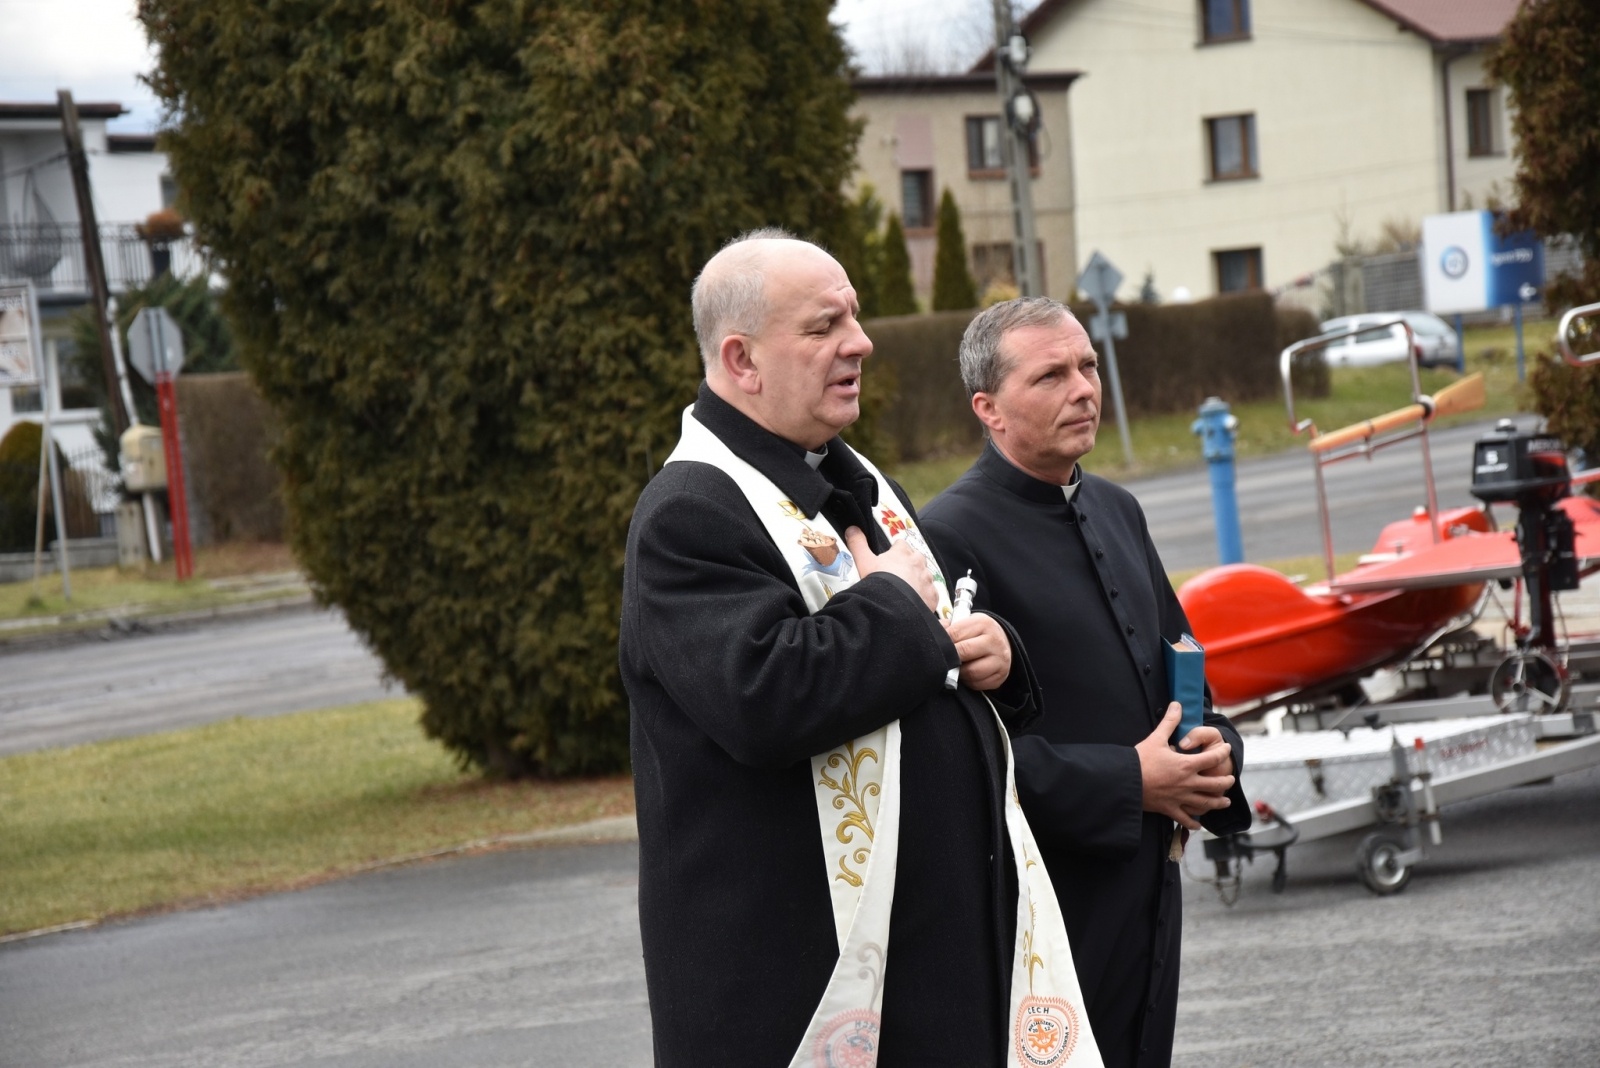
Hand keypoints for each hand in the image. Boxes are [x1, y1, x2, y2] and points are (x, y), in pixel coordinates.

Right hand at [844, 527, 937, 611]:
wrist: (891, 608)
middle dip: (909, 565)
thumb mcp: (863, 562)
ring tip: (906, 592)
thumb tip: (851, 529)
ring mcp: (927, 579)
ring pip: (925, 576)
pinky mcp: (932, 596)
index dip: (895, 551)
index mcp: (902, 552)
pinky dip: (925, 597)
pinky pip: (931, 594)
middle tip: (897, 577)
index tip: (888, 560)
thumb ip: (858, 544)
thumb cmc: (877, 582)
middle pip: (916, 558)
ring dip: (918, 581)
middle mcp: (918, 563)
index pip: (901, 545)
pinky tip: (915, 603)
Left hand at [943, 613, 1010, 690]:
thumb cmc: (978, 634)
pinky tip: (966, 675)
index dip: (943, 642)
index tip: (937, 646)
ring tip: (956, 667)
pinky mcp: (1001, 676)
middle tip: (944, 659)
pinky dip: (969, 682)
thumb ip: (949, 627)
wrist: (1003, 643)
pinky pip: (978, 684)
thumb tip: (934, 634)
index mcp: (983, 623)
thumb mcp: (967, 624)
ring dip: (959, 672)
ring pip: (971, 672)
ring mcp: (1000, 659)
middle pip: (964, 652)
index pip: (955, 634)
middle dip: (950, 658)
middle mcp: (994, 640)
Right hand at [1135, 704, 1234, 829]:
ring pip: (1206, 803)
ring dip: (1218, 802)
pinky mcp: (1170, 809)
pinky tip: (1199, 824)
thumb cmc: (1140, 759)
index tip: (1226, 749)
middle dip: (1225, 781)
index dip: (1223, 753)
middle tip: (1230, 779)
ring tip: (1224, 801)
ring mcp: (1180, 798)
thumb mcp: (1156, 737)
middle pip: (1215, 784)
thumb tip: (1177, 704)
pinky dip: (1194, 823)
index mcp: (1187, 765)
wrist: (1126, 781)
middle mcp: (1188, 783)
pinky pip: (1186, 819)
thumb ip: (1170, 721)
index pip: (1213, 758)